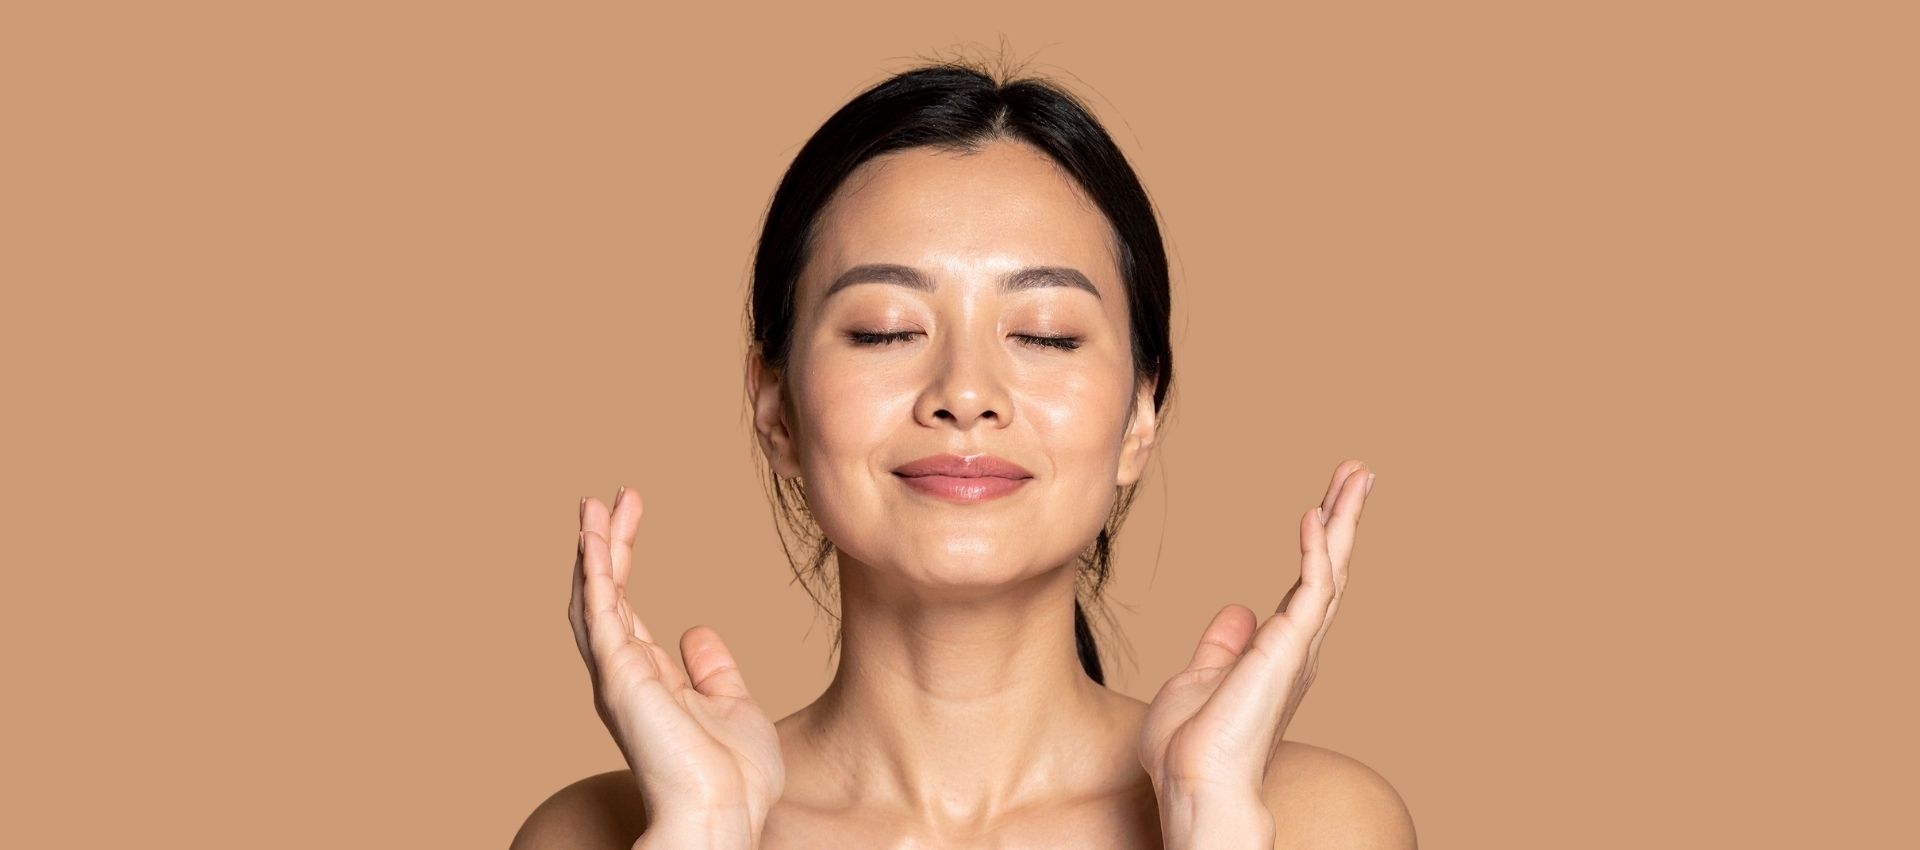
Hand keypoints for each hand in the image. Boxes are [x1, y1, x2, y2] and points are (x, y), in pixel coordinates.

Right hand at [570, 486, 784, 846]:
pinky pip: (598, 612)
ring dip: (591, 549)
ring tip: (592, 504)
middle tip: (610, 496)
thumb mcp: (733, 705)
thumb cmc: (734, 778)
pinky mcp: (619, 675)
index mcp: (648, 679)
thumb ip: (712, 668)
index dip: (623, 558)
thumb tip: (696, 630)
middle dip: (605, 544)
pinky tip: (591, 535)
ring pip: (592, 599)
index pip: (626, 607)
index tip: (630, 511)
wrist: (724, 814)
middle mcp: (624, 674)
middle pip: (604, 595)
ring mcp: (617, 674)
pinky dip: (592, 570)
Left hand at [1139, 460, 1372, 803]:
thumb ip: (1220, 647)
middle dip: (1344, 518)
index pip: (1305, 586)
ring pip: (1331, 568)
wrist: (1193, 780)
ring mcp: (1297, 647)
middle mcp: (1297, 648)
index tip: (1323, 504)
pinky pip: (1312, 585)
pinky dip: (1316, 546)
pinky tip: (1315, 512)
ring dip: (1343, 519)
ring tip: (1356, 474)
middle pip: (1330, 568)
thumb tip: (1236, 612)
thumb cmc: (1190, 746)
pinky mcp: (1289, 646)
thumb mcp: (1198, 681)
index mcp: (1277, 654)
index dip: (1318, 543)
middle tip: (1359, 473)